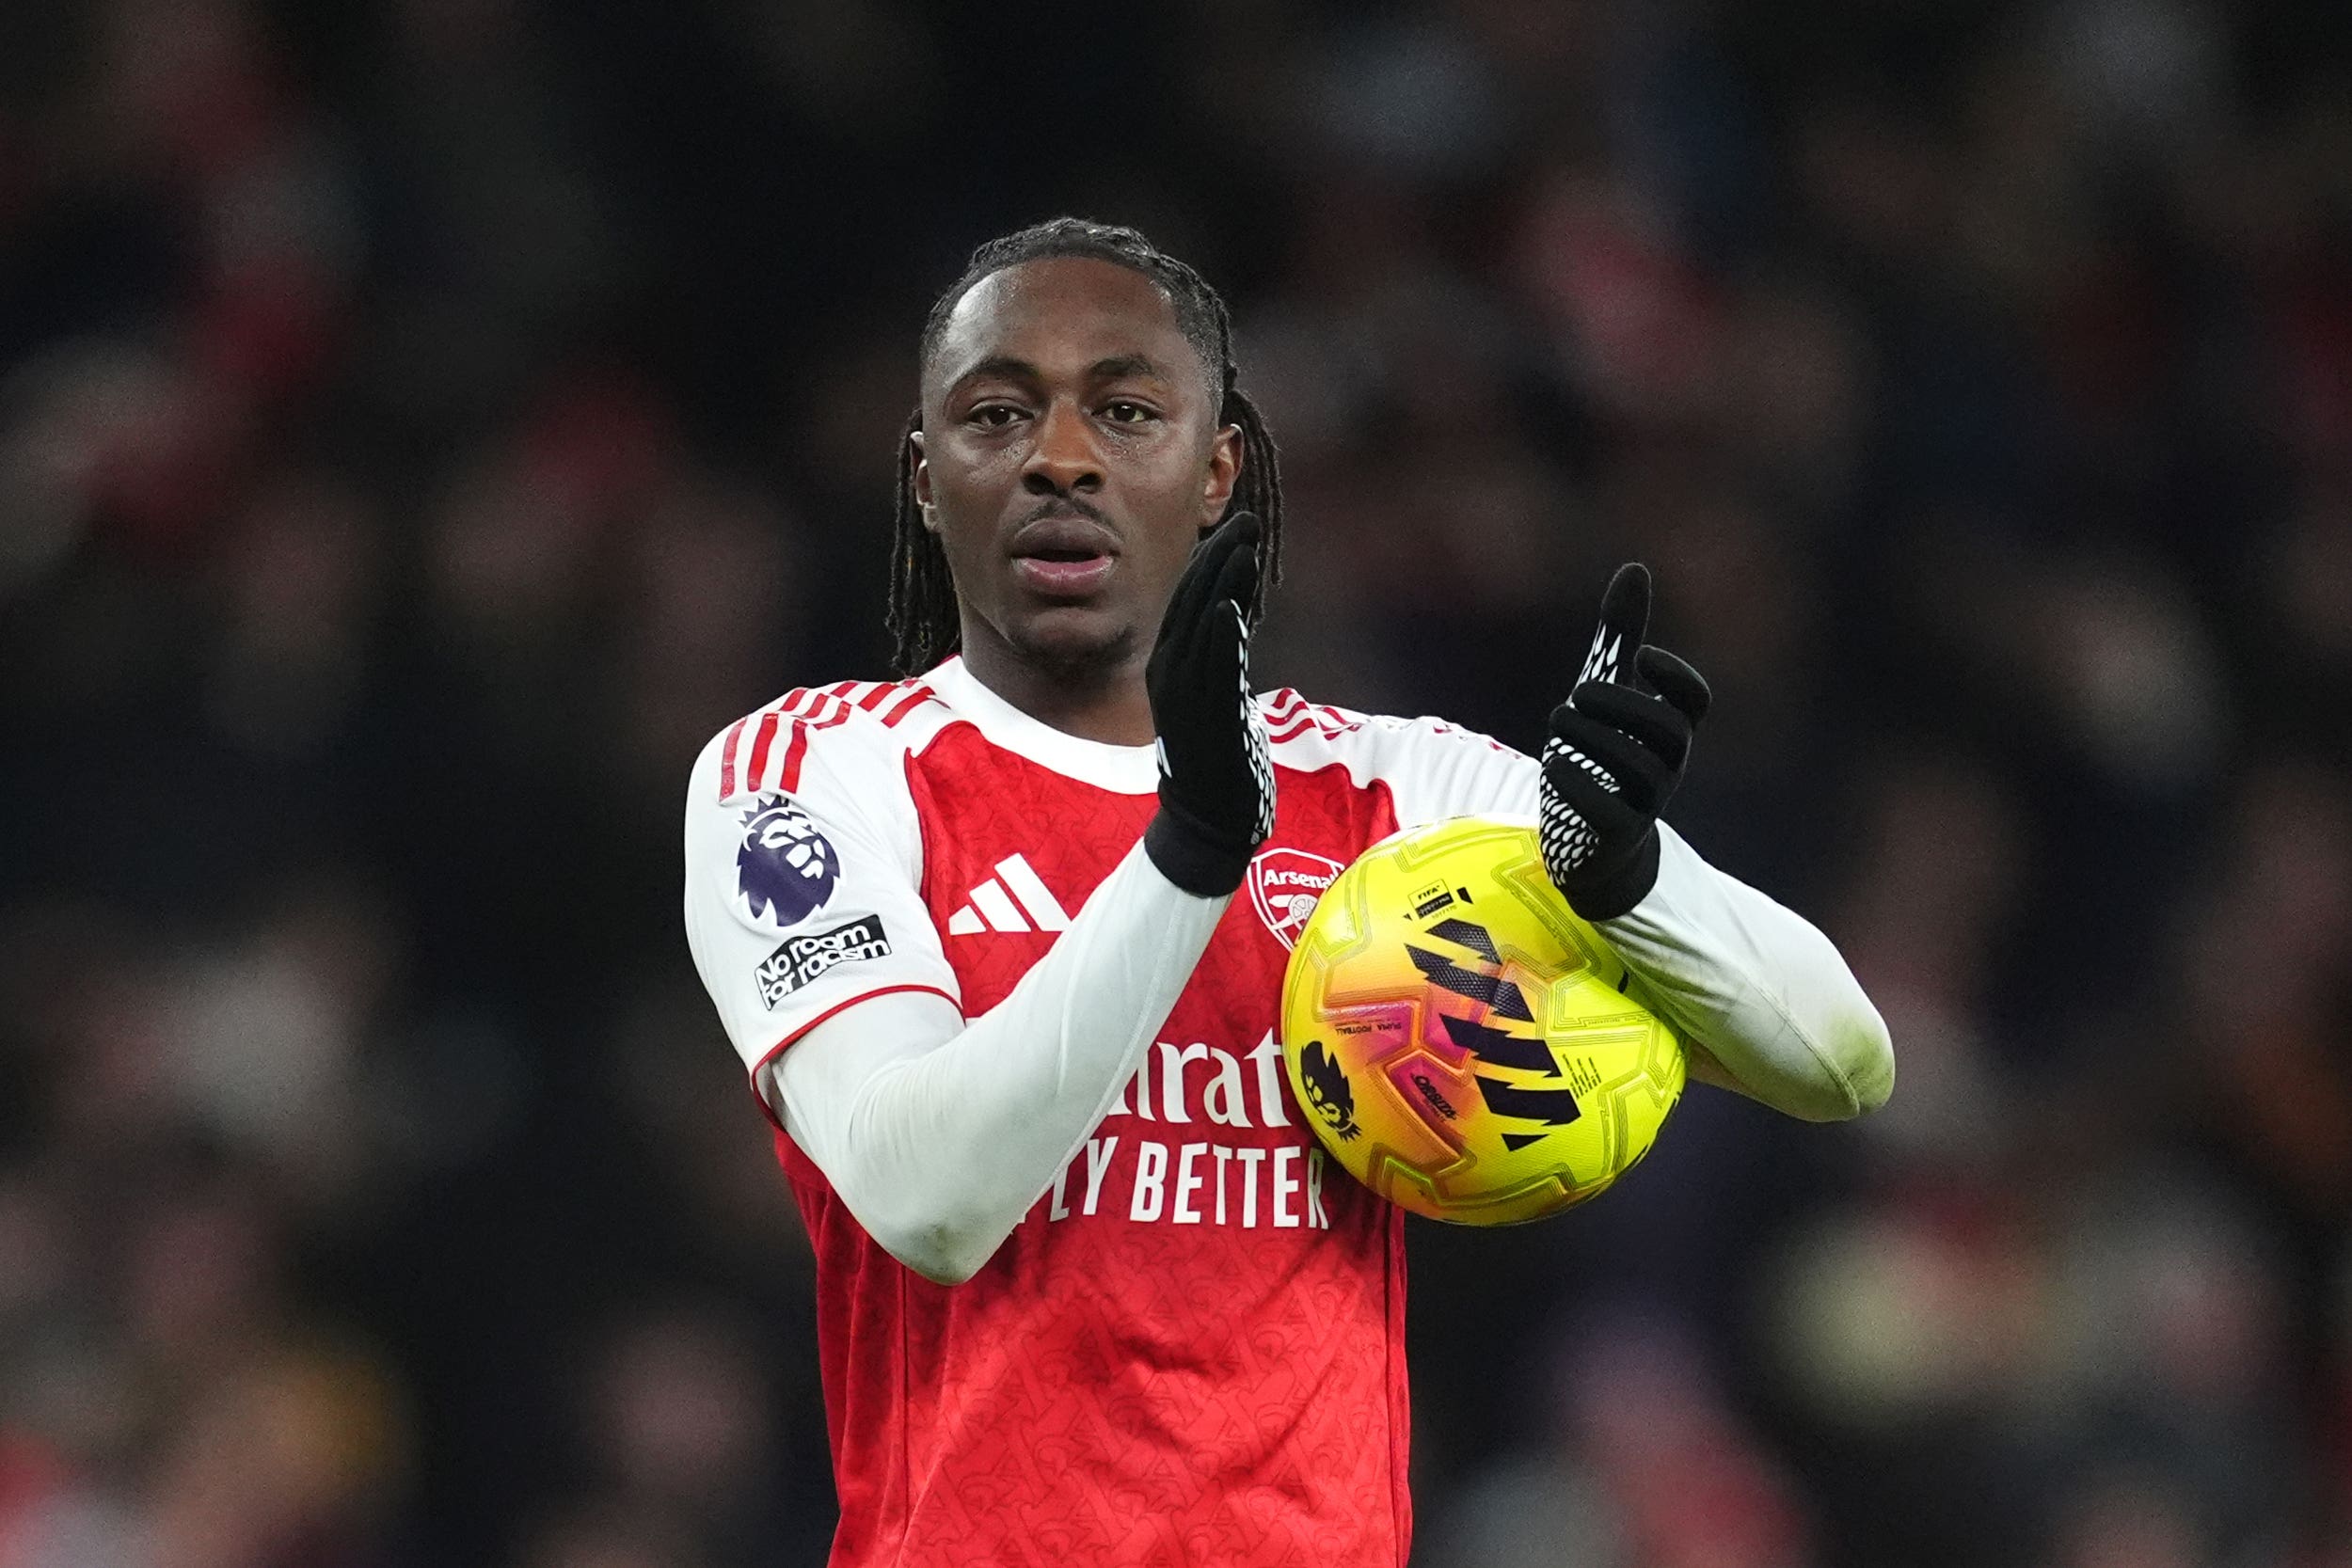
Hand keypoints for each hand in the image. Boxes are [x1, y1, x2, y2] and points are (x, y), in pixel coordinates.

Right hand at [1142, 514, 1273, 895]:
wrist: (1206, 823)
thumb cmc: (1217, 759)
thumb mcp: (1217, 693)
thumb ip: (1222, 654)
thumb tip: (1235, 614)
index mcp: (1169, 667)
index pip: (1187, 602)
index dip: (1210, 563)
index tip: (1235, 530)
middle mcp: (1169, 676)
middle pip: (1192, 605)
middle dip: (1219, 560)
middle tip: (1247, 522)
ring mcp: (1185, 699)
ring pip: (1202, 629)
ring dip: (1223, 586)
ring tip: (1244, 547)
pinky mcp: (1206, 721)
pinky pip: (1213, 673)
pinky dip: (1220, 638)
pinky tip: (1232, 608)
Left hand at [1540, 562, 1711, 920]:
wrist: (1591, 847)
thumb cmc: (1602, 760)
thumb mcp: (1605, 695)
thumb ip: (1618, 637)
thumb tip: (1635, 568)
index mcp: (1667, 732)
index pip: (1697, 701)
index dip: (1677, 677)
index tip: (1640, 657)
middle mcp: (1665, 768)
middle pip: (1668, 733)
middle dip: (1622, 706)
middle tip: (1577, 693)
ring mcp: (1644, 806)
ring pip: (1639, 771)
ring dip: (1594, 738)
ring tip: (1557, 718)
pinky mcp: (1614, 838)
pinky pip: (1611, 814)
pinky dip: (1581, 786)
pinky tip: (1553, 764)